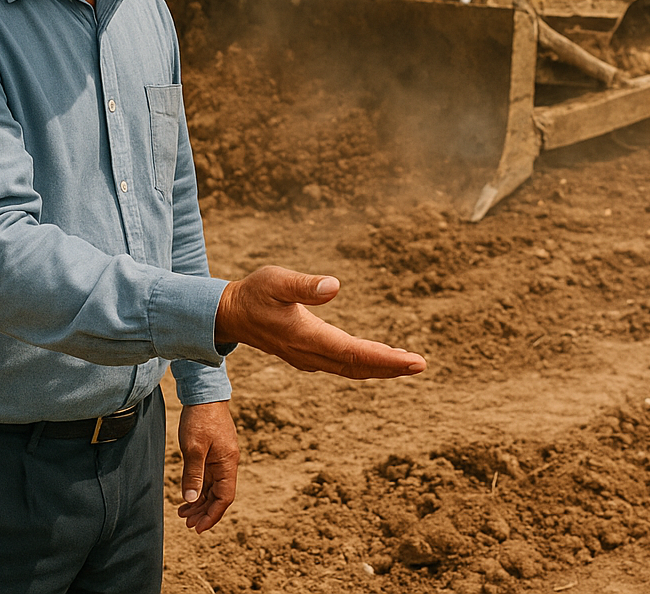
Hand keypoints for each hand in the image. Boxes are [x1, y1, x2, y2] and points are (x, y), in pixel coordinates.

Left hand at [177, 400, 237, 533]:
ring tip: (183, 514)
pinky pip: (208, 477)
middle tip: (187, 524)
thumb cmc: (200, 418)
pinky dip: (198, 489)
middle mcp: (227, 463)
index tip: (198, 527)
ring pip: (213, 487)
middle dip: (204, 512)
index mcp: (227, 463)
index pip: (225, 497)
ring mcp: (221, 458)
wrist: (204, 394)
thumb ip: (193, 474)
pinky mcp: (213, 453)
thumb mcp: (194, 447)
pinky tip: (187, 496)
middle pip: (219, 495)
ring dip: (200, 502)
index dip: (213, 514)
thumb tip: (191, 499)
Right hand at [214, 266, 426, 378]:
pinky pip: (343, 364)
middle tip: (421, 365)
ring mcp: (309, 357)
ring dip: (380, 367)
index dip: (386, 359)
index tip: (414, 362)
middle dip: (390, 367)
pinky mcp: (308, 354)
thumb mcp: (276, 281)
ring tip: (408, 363)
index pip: (354, 353)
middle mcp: (310, 353)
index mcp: (307, 337)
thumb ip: (304, 285)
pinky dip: (364, 363)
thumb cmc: (253, 293)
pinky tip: (379, 357)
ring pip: (351, 368)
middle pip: (357, 366)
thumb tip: (335, 286)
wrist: (228, 314)